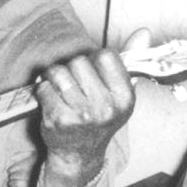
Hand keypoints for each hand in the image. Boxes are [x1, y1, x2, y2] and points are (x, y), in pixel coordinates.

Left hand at [36, 49, 134, 186]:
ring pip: (58, 72)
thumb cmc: (99, 118)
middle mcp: (106, 107)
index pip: (106, 55)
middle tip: (73, 85)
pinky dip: (42, 91)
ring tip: (60, 90)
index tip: (91, 73)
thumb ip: (131, 61)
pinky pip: (43, 88)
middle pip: (79, 61)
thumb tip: (143, 32)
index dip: (93, 60)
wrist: (79, 154)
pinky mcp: (58, 119)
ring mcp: (81, 115)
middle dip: (71, 69)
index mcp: (125, 97)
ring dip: (54, 78)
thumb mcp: (120, 93)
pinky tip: (50, 102)